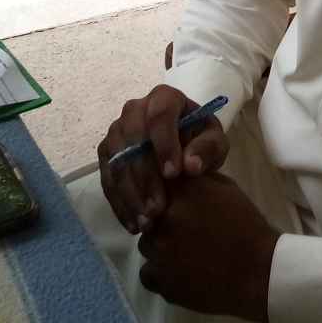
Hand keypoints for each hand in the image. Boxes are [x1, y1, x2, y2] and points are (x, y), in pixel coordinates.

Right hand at [97, 84, 229, 234]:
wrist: (183, 151)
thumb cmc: (200, 142)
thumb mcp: (214, 143)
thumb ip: (208, 149)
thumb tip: (190, 166)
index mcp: (164, 98)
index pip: (160, 115)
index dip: (164, 144)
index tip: (174, 175)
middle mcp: (135, 109)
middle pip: (132, 138)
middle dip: (145, 176)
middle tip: (159, 208)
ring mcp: (117, 131)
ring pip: (117, 161)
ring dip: (130, 194)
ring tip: (148, 222)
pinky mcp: (107, 153)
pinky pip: (107, 178)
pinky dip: (120, 203)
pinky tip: (134, 224)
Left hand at [137, 173, 277, 322]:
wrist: (259, 271)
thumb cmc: (248, 227)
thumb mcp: (227, 189)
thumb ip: (197, 181)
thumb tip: (176, 177)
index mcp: (184, 191)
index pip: (157, 182)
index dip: (165, 194)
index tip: (175, 203)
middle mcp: (165, 216)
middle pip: (148, 214)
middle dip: (162, 221)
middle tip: (186, 231)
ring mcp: (159, 249)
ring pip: (146, 243)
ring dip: (160, 246)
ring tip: (186, 253)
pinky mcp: (160, 279)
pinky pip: (147, 273)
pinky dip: (160, 273)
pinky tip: (180, 272)